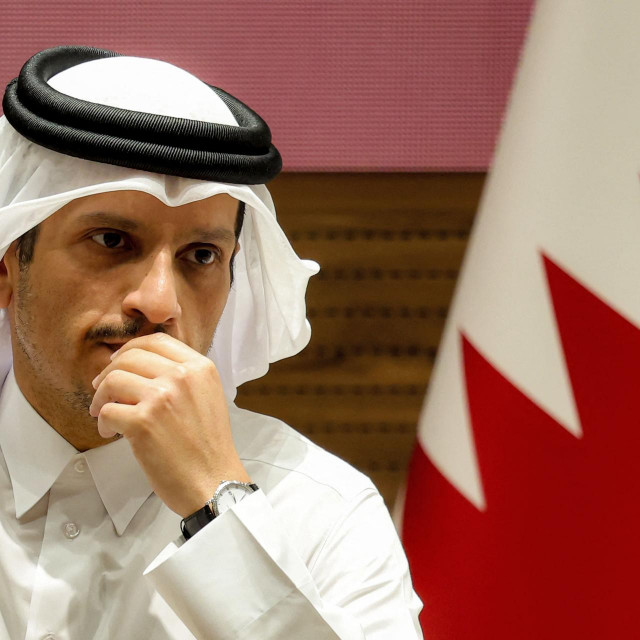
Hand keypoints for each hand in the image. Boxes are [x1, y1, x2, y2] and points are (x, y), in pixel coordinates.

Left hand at [89, 333, 249, 516]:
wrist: (215, 481)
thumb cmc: (209, 446)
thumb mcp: (208, 395)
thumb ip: (183, 375)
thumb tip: (141, 364)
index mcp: (200, 367)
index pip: (156, 341)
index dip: (131, 349)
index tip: (119, 362)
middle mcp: (182, 376)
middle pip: (129, 357)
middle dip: (109, 373)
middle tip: (103, 391)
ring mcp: (161, 398)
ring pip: (113, 380)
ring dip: (101, 398)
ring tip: (105, 414)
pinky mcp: (142, 422)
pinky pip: (107, 411)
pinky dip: (103, 423)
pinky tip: (112, 434)